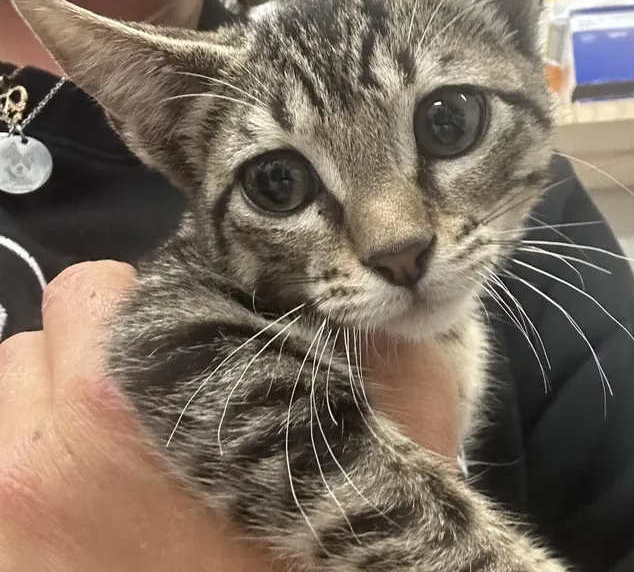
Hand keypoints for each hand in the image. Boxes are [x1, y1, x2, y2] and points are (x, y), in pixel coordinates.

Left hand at [0, 261, 459, 570]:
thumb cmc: (328, 562)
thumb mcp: (395, 453)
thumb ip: (392, 356)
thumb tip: (360, 299)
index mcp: (141, 395)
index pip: (103, 288)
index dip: (160, 309)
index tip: (197, 347)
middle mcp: (44, 449)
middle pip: (44, 334)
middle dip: (103, 352)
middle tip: (165, 404)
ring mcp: (4, 510)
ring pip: (9, 394)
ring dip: (58, 407)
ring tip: (125, 460)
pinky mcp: (0, 556)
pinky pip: (1, 463)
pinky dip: (38, 466)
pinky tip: (95, 511)